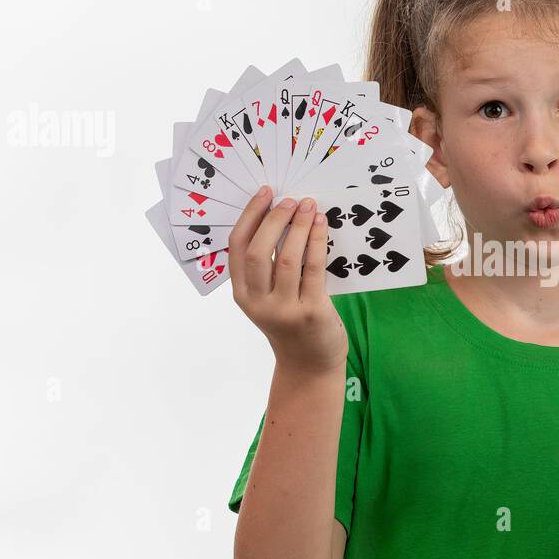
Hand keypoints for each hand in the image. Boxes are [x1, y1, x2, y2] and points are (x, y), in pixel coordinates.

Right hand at [228, 187, 347, 372]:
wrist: (309, 365)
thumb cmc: (291, 323)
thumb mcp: (268, 298)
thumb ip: (268, 268)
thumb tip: (282, 217)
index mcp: (242, 295)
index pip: (237, 248)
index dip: (250, 216)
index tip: (265, 194)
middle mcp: (258, 303)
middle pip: (258, 251)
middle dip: (273, 219)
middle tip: (290, 199)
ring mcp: (284, 309)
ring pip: (287, 258)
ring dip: (298, 227)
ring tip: (308, 206)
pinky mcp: (311, 312)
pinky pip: (314, 269)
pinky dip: (317, 242)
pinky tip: (321, 224)